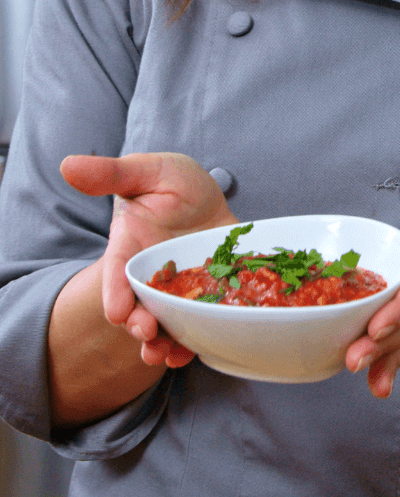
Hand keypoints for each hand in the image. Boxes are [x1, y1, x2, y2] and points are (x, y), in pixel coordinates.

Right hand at [61, 153, 236, 367]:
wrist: (210, 195)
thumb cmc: (173, 183)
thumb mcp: (148, 171)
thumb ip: (112, 174)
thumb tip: (68, 165)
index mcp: (131, 246)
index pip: (116, 273)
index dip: (114, 292)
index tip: (116, 311)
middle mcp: (150, 274)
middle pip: (137, 307)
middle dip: (138, 324)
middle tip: (146, 332)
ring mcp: (176, 288)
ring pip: (164, 324)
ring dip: (163, 343)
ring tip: (167, 355)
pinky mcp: (205, 296)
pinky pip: (196, 324)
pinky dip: (194, 341)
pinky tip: (198, 350)